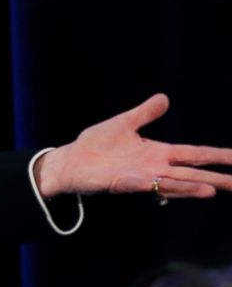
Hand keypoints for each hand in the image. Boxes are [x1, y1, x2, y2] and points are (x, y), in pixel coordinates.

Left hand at [36, 94, 231, 199]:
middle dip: (217, 178)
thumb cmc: (95, 145)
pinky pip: (143, 185)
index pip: (194, 155)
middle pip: (192, 173)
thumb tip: (165, 98)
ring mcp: (139, 177)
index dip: (217, 156)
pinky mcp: (122, 183)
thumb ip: (145, 113)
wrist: (70, 160)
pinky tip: (164, 184)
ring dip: (193, 187)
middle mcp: (154, 168)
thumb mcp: (124, 123)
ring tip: (215, 189)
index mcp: (158, 153)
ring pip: (172, 183)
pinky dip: (156, 185)